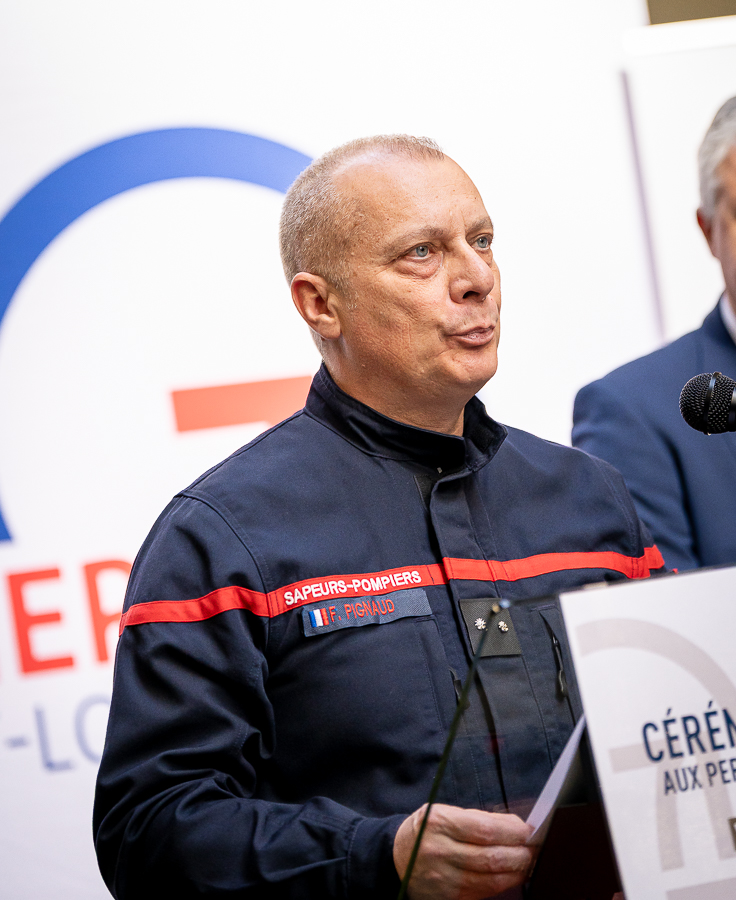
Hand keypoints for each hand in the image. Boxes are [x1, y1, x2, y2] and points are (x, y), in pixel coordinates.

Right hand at [393, 803, 534, 899]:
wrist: (398, 858)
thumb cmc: (427, 830)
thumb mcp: (445, 812)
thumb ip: (478, 819)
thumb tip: (516, 827)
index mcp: (439, 823)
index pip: (486, 830)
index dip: (513, 832)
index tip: (529, 830)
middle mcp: (440, 852)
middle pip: (492, 858)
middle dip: (521, 854)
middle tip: (534, 848)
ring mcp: (444, 879)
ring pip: (491, 880)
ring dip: (516, 872)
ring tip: (527, 861)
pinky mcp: (449, 898)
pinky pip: (483, 893)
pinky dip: (502, 884)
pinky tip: (510, 875)